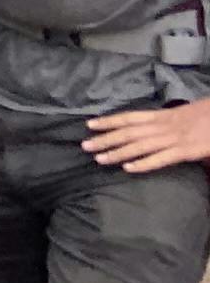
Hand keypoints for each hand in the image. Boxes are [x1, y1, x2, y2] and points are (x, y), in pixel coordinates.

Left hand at [85, 96, 209, 176]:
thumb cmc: (207, 114)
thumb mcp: (184, 114)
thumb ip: (165, 121)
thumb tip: (149, 127)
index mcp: (163, 115)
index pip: (130, 117)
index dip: (109, 121)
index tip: (89, 125)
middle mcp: (165, 125)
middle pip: (129, 132)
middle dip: (106, 139)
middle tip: (84, 146)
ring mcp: (175, 138)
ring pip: (140, 146)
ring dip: (118, 153)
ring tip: (99, 159)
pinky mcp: (187, 151)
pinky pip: (162, 159)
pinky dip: (144, 163)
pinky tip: (128, 169)